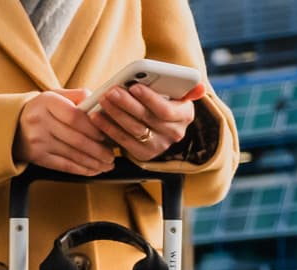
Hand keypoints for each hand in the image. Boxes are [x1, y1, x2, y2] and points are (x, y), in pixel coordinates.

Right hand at [13, 89, 114, 175]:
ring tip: (107, 164)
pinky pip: (64, 165)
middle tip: (112, 154)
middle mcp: (40, 122)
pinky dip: (81, 169)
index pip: (74, 116)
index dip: (93, 128)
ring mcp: (38, 141)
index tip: (106, 135)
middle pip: (75, 138)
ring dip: (93, 162)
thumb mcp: (55, 96)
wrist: (12, 125)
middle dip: (98, 149)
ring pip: (72, 154)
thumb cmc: (41, 110)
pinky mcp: (37, 157)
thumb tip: (100, 103)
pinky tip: (93, 170)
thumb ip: (77, 97)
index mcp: (47, 102)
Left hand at [90, 82, 204, 163]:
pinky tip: (96, 117)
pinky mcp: (143, 154)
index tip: (134, 87)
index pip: (165, 110)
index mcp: (184, 116)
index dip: (149, 99)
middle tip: (111, 91)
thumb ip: (188, 88)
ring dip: (114, 115)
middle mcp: (173, 134)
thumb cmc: (168, 103)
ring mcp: (158, 146)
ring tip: (102, 101)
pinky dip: (108, 128)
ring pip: (132, 130)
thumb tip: (200, 87)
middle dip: (126, 104)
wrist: (164, 128)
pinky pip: (122, 141)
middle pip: (146, 119)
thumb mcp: (180, 95)